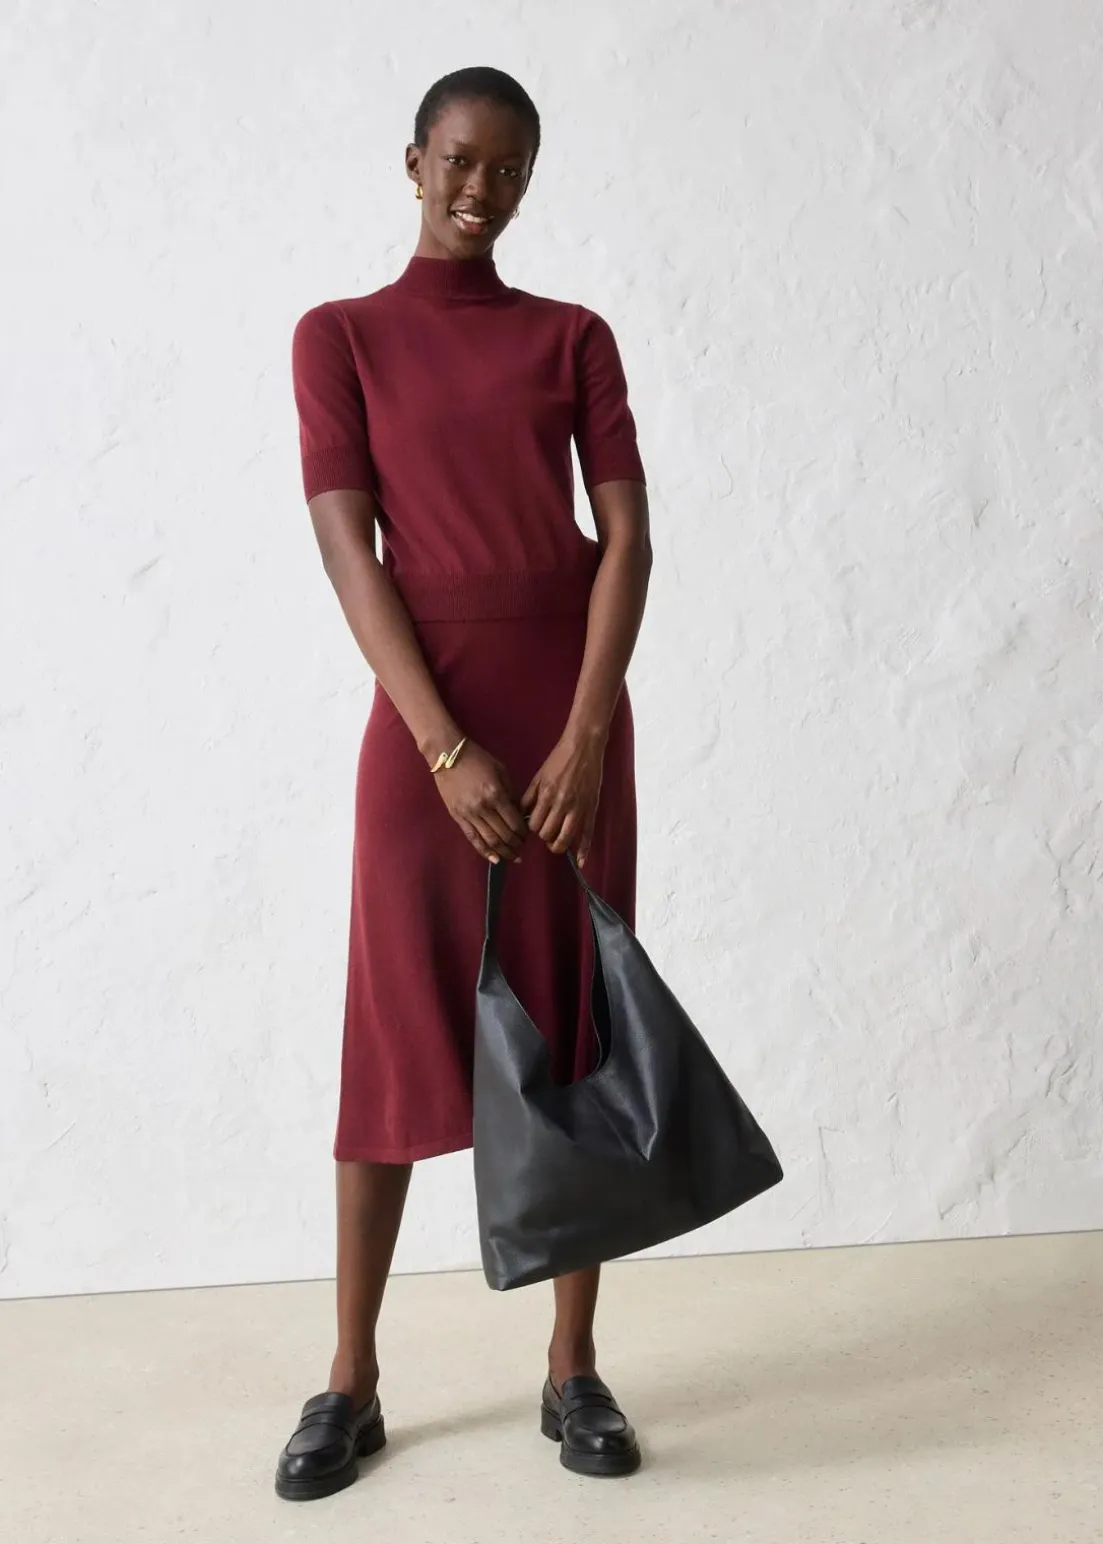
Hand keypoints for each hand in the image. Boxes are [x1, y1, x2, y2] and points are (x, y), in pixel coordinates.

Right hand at [432, 739, 527, 864]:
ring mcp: (469, 814)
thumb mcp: (501, 771)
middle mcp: (484, 808)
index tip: (528, 836)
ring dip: (504, 852)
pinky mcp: (458, 818)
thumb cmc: (478, 759)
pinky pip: (473, 839)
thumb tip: (520, 814)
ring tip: (513, 857)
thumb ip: (511, 793)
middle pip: (504, 835)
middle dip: (516, 845)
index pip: (514, 822)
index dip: (523, 833)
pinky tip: (495, 859)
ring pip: (490, 841)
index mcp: (496, 795)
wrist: (448, 756)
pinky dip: (485, 851)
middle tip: (523, 849)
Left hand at [520, 732, 605, 866]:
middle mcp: (562, 805)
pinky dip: (584, 850)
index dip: (532, 829)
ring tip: (555, 843)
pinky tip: (580, 861)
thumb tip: (523, 815)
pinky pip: (588, 834)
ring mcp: (578, 808)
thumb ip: (530, 797)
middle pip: (548, 834)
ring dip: (558, 845)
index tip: (534, 825)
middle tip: (545, 831)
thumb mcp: (539, 776)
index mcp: (546, 796)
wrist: (583, 747)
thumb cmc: (559, 759)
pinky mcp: (591, 809)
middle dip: (544, 836)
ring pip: (565, 838)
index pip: (534, 825)